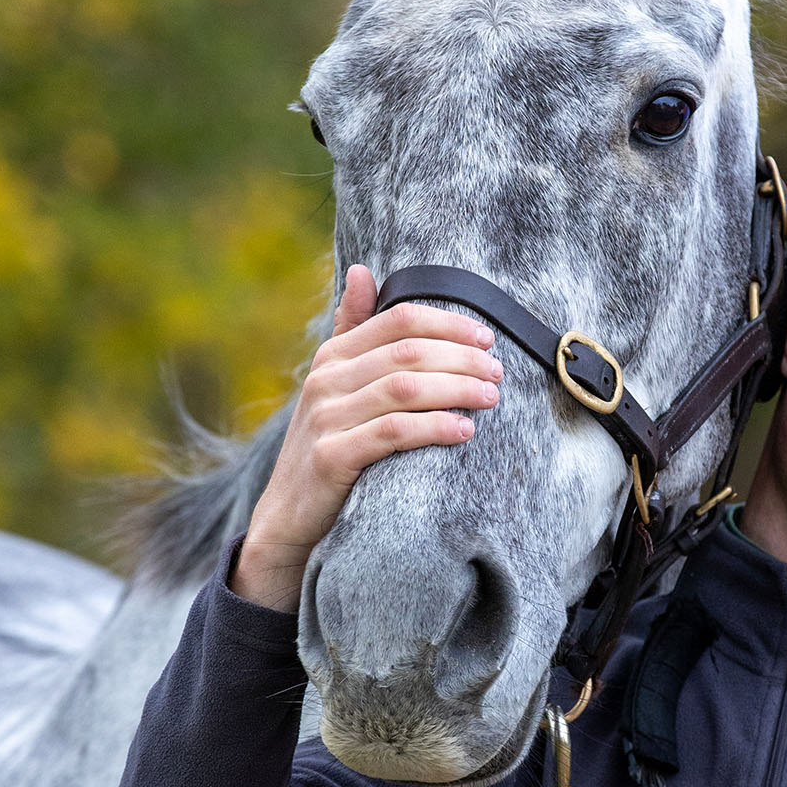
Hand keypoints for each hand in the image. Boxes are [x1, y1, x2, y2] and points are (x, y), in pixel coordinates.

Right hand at [229, 265, 500, 611]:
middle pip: (408, 352)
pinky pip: (393, 432)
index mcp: (333, 356)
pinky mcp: (332, 457)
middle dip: (462, 358)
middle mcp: (325, 380)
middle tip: (497, 372)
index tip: (487, 338)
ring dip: (456, 389)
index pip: (398, 320)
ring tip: (490, 397)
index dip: (449, 324)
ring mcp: (326, 417)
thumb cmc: (329, 444)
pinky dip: (434, 427)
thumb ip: (352, 330)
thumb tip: (362, 270)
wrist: (289, 516)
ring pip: (405, 388)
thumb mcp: (335, 385)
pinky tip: (463, 431)